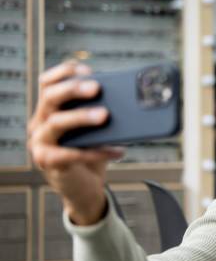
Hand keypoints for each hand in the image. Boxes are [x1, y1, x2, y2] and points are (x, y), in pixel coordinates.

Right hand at [28, 60, 123, 224]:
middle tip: (97, 88)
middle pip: (50, 97)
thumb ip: (102, 114)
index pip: (48, 82)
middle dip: (73, 89)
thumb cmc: (91, 156)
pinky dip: (96, 152)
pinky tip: (117, 151)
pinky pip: (71, 153)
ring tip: (105, 116)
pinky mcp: (48, 163)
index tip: (88, 70)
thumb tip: (131, 98)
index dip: (65, 73)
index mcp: (50, 110)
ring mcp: (40, 143)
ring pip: (56, 122)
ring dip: (82, 117)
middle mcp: (39, 123)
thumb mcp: (97, 132)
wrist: (85, 190)